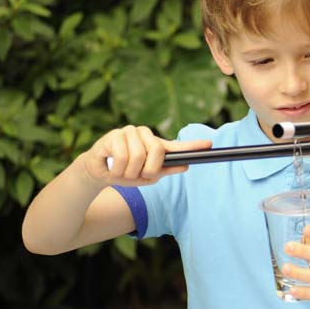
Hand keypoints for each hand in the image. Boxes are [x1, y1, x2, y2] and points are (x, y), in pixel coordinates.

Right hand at [80, 125, 211, 186]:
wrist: (99, 172)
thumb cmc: (126, 172)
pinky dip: (117, 170)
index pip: (176, 145)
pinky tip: (112, 168)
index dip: (193, 146)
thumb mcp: (147, 176)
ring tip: (122, 172)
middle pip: (158, 151)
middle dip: (148, 170)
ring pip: (138, 156)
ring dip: (129, 172)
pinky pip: (122, 157)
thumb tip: (186, 166)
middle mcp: (144, 134)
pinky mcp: (112, 136)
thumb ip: (165, 170)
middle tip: (138, 175)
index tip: (209, 145)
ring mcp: (128, 132)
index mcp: (155, 144)